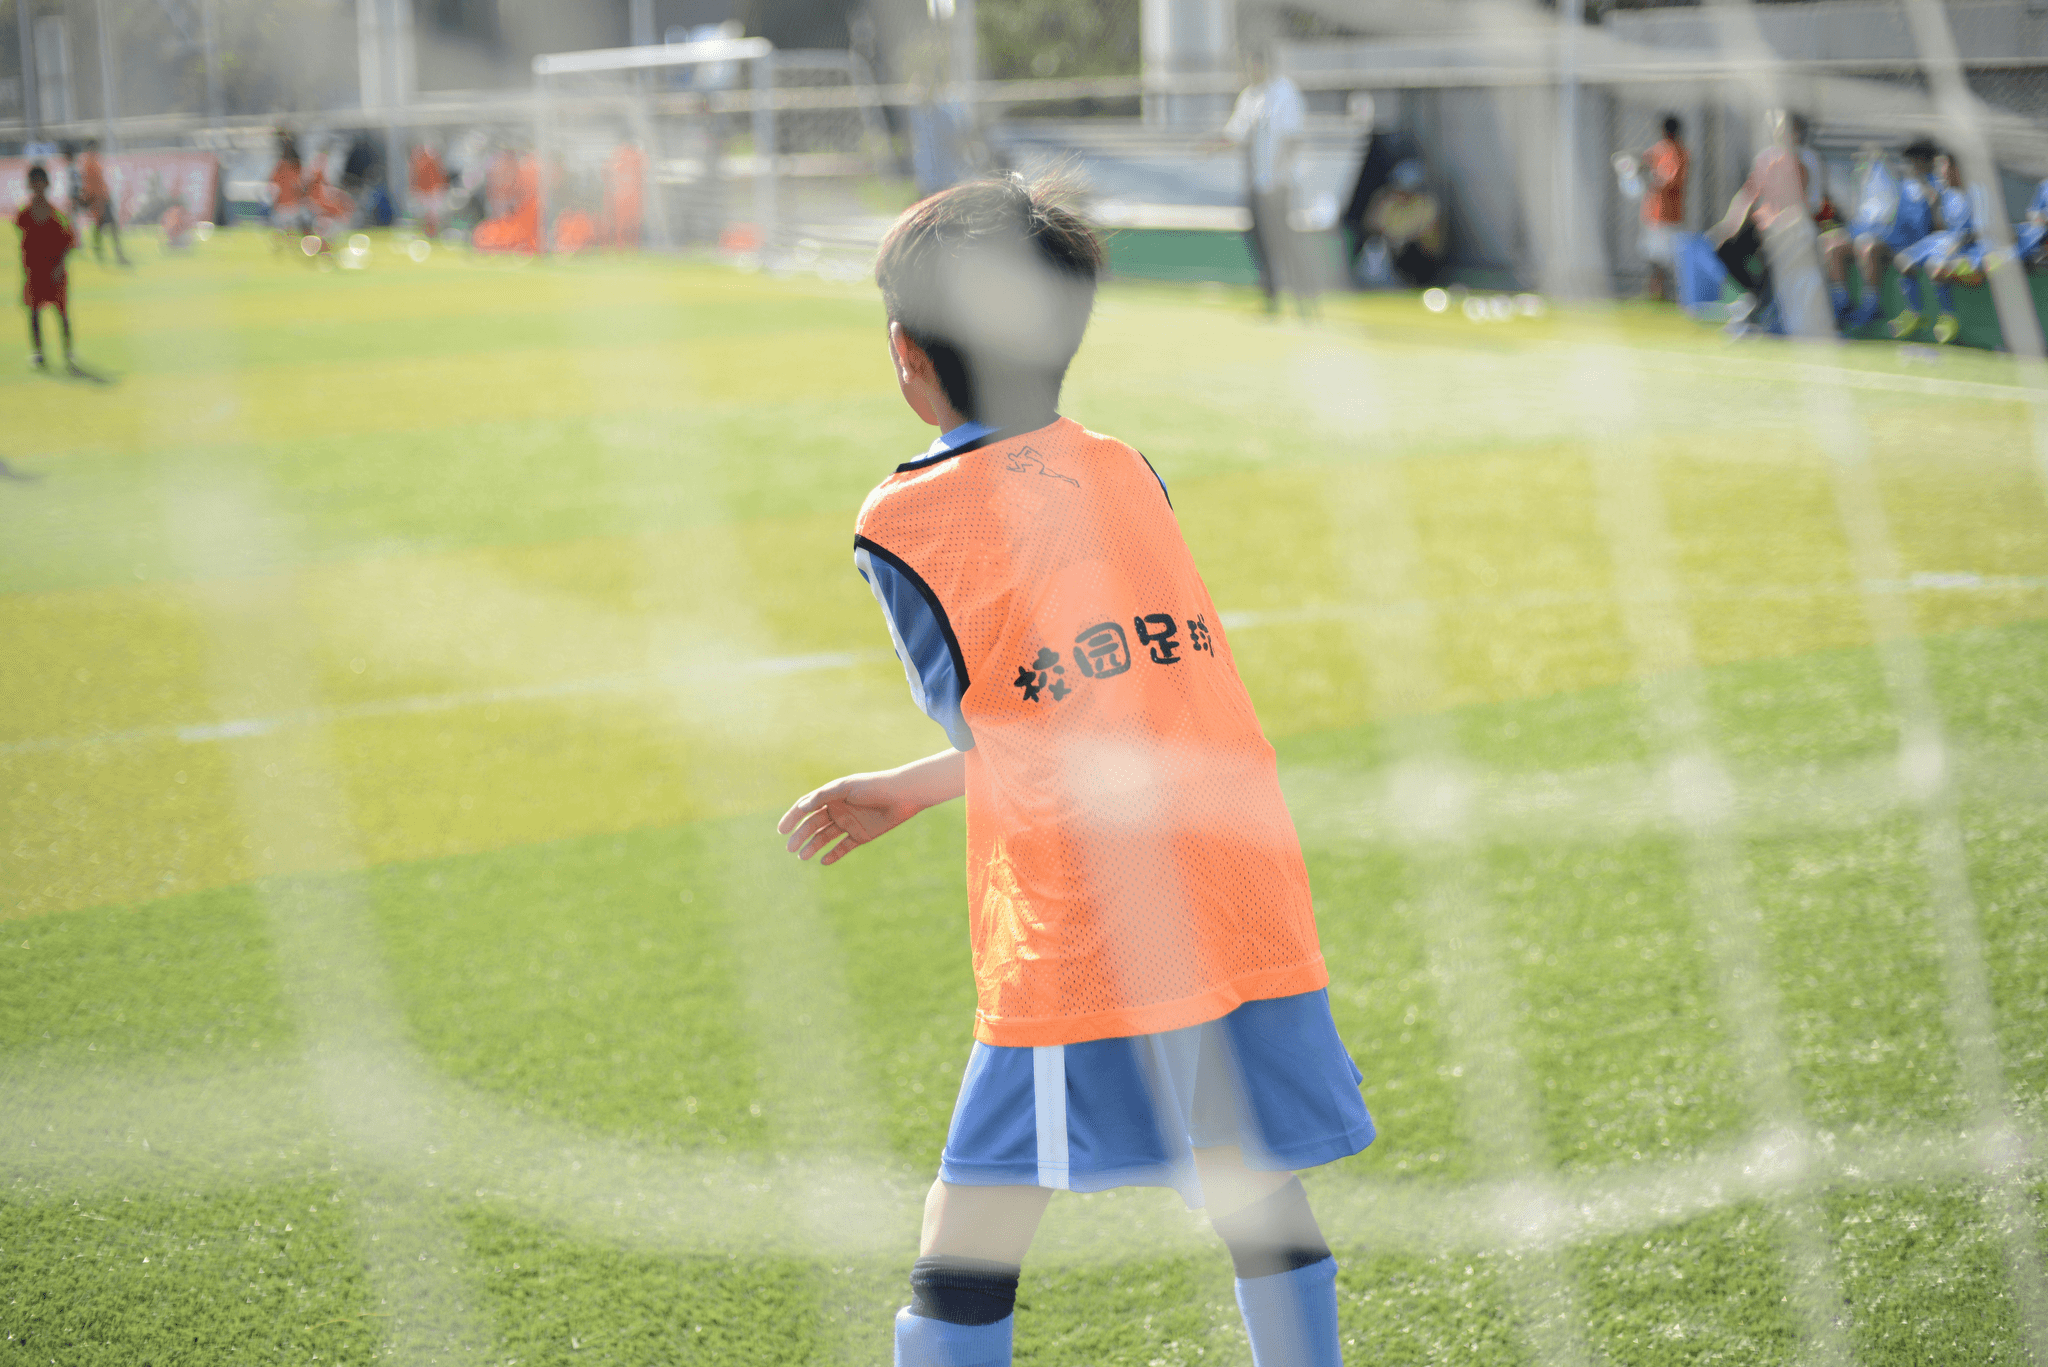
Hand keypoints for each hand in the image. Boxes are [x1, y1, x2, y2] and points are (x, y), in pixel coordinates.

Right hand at [777, 772, 925, 865]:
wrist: (902, 796)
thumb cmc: (873, 786)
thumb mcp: (846, 788)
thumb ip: (823, 796)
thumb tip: (801, 806)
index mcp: (832, 795)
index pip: (806, 807)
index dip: (792, 818)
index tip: (781, 830)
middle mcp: (838, 809)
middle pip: (813, 824)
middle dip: (800, 836)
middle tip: (790, 848)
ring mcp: (849, 823)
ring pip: (826, 837)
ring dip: (813, 846)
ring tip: (803, 856)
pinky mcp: (861, 835)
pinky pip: (843, 847)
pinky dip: (833, 854)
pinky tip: (823, 861)